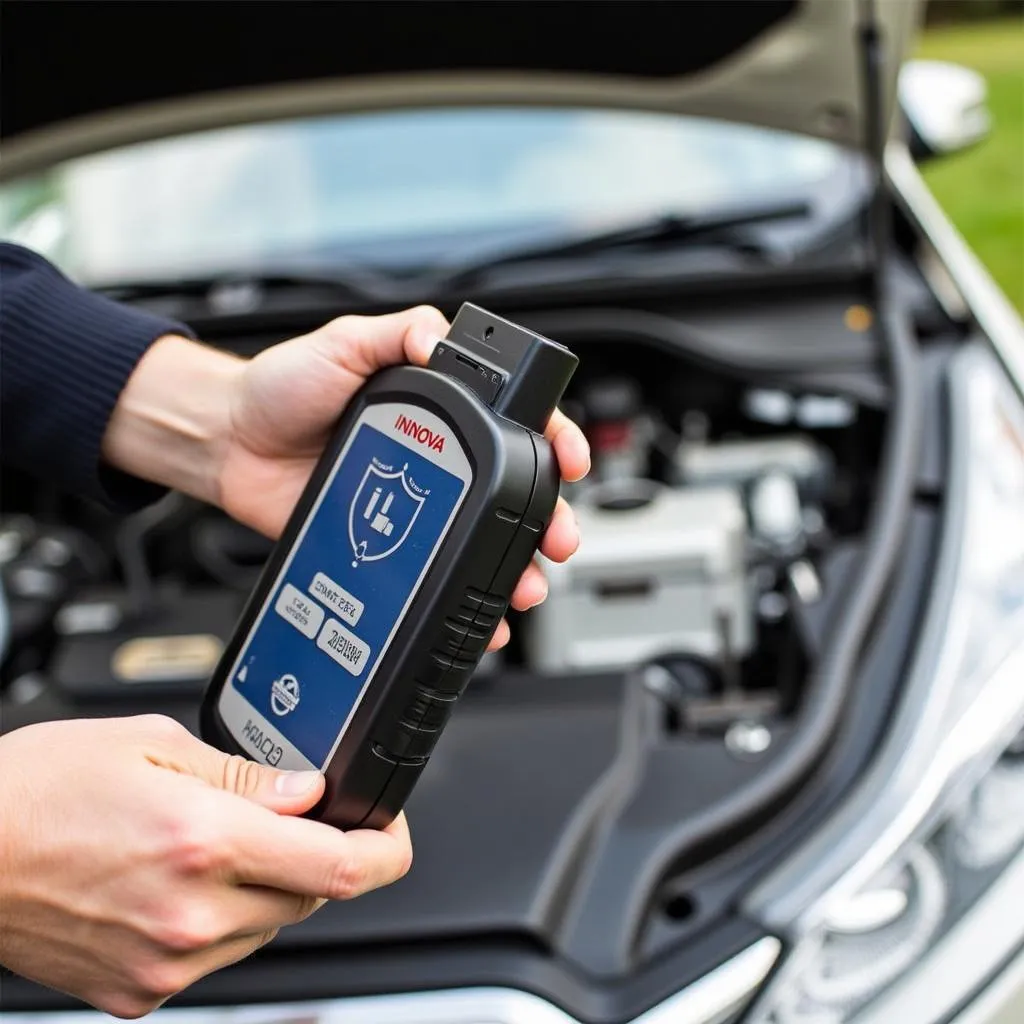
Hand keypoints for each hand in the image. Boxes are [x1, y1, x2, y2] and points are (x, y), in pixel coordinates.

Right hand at [0, 715, 411, 1017]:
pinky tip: (180, 882)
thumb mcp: (153, 745)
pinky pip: (219, 957)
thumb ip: (246, 774)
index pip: (338, 866)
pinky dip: (224, 920)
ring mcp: (166, 962)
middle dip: (314, 855)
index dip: (384, 848)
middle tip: (281, 816)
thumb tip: (307, 790)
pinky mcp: (140, 992)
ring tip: (210, 842)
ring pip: (269, 929)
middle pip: (310, 896)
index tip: (390, 830)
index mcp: (204, 840)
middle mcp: (192, 913)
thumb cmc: (37, 789)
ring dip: (268, 887)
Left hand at [103, 307, 589, 648]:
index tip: (568, 459)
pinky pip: (436, 570)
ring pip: (483, 538)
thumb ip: (395, 335)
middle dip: (547, 517)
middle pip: (511, 490)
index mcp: (436, 405)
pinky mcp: (389, 540)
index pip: (512, 419)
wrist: (229, 443)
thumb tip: (440, 338)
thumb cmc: (280, 388)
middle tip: (558, 537)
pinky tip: (480, 613)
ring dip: (515, 563)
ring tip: (524, 584)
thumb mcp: (342, 342)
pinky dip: (463, 594)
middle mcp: (436, 455)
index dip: (550, 439)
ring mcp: (417, 503)